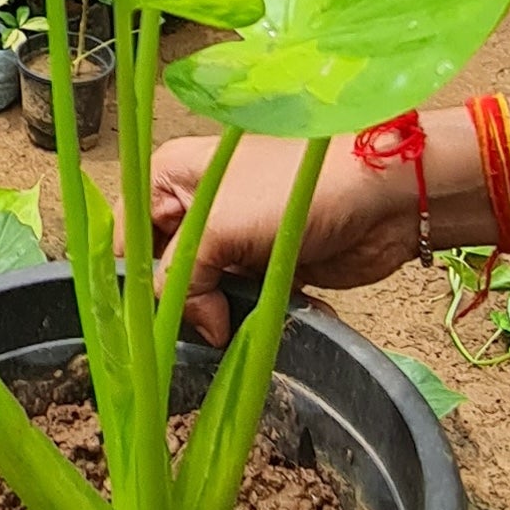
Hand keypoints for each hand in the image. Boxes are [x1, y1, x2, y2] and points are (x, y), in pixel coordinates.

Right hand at [141, 134, 420, 345]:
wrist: (382, 196)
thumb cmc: (295, 188)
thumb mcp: (218, 226)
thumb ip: (182, 280)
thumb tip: (202, 329)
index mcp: (170, 179)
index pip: (127, 240)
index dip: (133, 282)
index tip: (143, 322)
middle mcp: (196, 207)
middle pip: (162, 273)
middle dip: (177, 305)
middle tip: (195, 329)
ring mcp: (232, 240)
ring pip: (201, 295)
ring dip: (216, 317)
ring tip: (229, 330)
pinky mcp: (264, 269)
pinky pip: (239, 305)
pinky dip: (247, 320)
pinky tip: (259, 325)